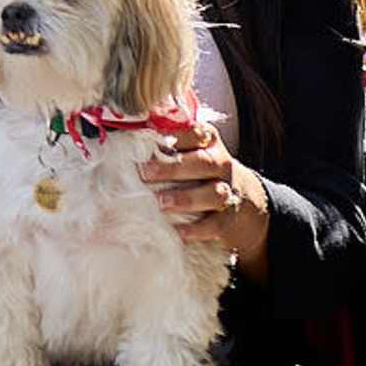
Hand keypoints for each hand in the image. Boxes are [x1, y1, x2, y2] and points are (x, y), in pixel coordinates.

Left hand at [139, 109, 269, 270]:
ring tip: (162, 203)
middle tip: (145, 172)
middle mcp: (222, 165)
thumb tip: (123, 138)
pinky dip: (198, 229)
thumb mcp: (190, 153)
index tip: (152, 140)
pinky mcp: (229, 219)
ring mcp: (228, 192)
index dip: (177, 136)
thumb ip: (164, 145)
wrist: (242, 202)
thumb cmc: (199, 172)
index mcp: (209, 143)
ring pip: (214, 193)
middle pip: (204, 163)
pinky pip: (217, 224)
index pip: (197, 133)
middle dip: (173, 167)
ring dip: (186, 198)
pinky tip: (180, 232)